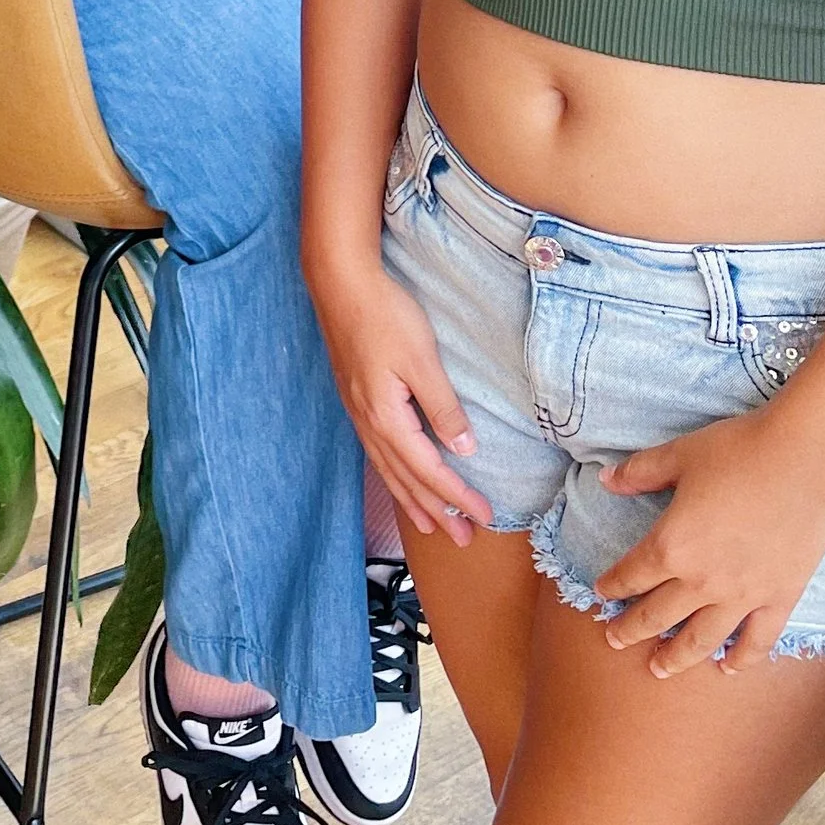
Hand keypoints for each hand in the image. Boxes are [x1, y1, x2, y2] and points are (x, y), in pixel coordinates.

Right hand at [306, 256, 496, 540]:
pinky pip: (378, 454)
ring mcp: (359, 413)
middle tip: (463, 540)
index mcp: (386, 418)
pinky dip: (394, 476)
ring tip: (430, 525)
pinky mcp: (356, 400)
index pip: (428, 470)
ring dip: (412, 501)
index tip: (484, 517)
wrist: (340, 284)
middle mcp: (369, 424)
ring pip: (388, 471)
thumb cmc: (384, 316)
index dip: (457, 497)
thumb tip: (462, 450)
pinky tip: (400, 478)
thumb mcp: (421, 359)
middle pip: (405, 481)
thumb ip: (442, 407)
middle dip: (436, 513)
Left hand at [595, 409, 824, 673]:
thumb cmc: (739, 450)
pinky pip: (758, 640)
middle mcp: (702, 581)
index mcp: (671, 546)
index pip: (631, 575)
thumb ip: (640, 472)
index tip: (601, 594)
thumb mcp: (679, 455)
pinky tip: (729, 668)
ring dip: (677, 657)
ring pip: (702, 639)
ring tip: (660, 669)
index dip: (612, 586)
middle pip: (658, 615)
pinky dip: (742, 658)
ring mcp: (743, 595)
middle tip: (615, 640)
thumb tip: (605, 480)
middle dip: (631, 629)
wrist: (806, 458)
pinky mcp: (780, 598)